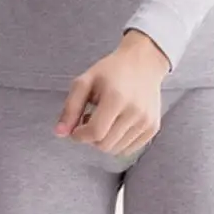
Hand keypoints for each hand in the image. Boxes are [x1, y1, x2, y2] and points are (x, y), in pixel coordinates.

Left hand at [54, 30, 169, 156]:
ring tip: (105, 120)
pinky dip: (119, 142)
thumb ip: (70, 107)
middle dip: (91, 138)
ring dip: (105, 140)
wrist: (143, 62)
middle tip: (90, 119)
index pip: (94, 133)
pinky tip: (118, 124)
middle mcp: (135, 112)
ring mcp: (146, 121)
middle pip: (105, 145)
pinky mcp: (153, 127)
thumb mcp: (86, 81)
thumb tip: (59, 133)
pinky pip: (130, 149)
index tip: (76, 128)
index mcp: (116, 98)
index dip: (80, 135)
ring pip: (117, 150)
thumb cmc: (111, 71)